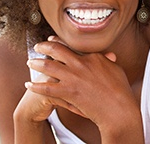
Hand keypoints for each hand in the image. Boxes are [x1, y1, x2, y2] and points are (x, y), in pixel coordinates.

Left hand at [25, 36, 140, 130]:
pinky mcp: (67, 92)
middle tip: (37, 46)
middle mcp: (79, 64)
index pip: (70, 45)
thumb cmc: (120, 90)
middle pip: (55, 50)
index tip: (50, 39)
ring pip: (48, 66)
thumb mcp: (115, 69)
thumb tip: (109, 55)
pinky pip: (46, 88)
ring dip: (36, 63)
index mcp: (91, 56)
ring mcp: (72, 78)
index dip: (57, 41)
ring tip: (30, 62)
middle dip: (43, 46)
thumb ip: (107, 60)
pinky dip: (36, 86)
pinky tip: (29, 85)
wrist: (117, 109)